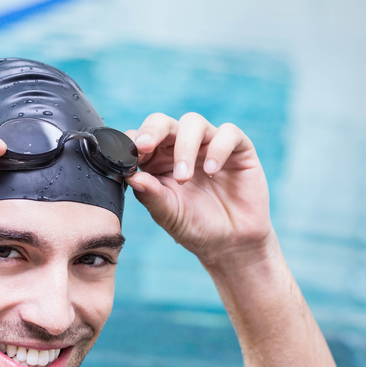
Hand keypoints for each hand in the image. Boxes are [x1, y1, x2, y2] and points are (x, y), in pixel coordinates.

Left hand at [126, 113, 272, 265]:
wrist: (231, 243)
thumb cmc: (195, 227)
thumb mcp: (168, 215)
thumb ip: (151, 195)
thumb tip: (131, 176)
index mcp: (157, 161)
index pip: (140, 139)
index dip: (132, 142)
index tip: (127, 156)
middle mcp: (180, 148)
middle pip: (162, 123)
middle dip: (151, 131)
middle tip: (144, 147)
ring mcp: (209, 145)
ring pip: (192, 122)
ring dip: (184, 147)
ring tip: (183, 177)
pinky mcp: (238, 148)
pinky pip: (228, 133)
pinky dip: (218, 148)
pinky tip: (211, 170)